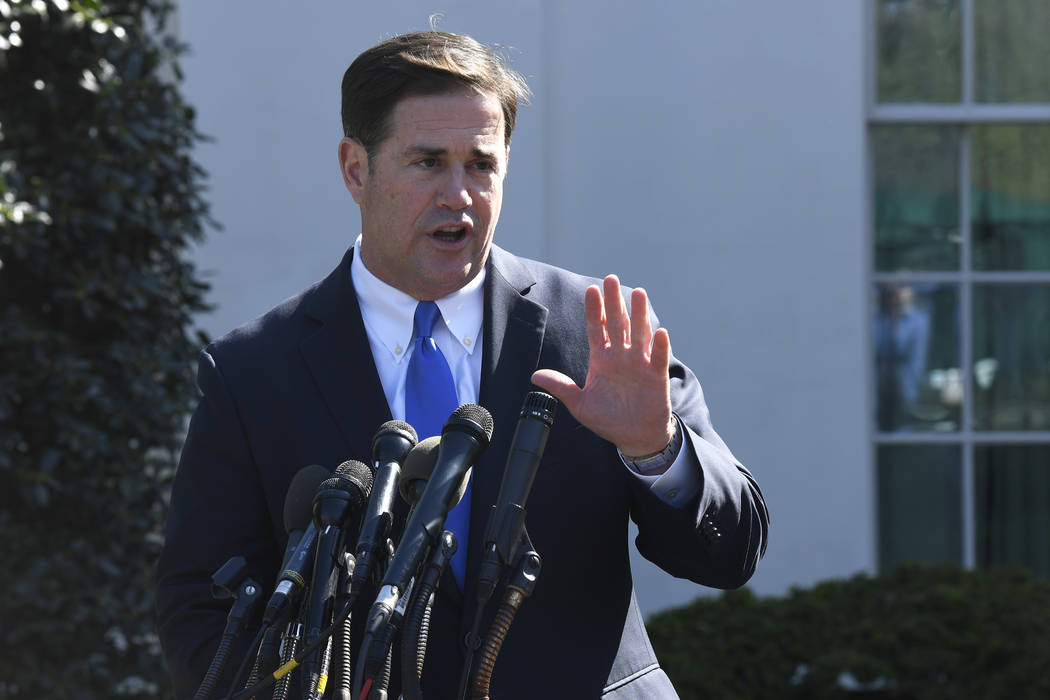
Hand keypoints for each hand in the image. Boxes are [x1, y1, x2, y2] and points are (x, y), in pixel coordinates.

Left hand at [531, 274, 674, 456]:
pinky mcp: (656, 376)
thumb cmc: (608, 419)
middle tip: (611, 279)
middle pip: (618, 324)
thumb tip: (535, 375)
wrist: (633, 437)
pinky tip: (660, 332)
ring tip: (638, 294)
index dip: (594, 310)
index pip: (597, 329)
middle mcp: (621, 356)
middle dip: (615, 302)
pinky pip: (658, 358)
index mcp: (602, 359)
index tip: (591, 290)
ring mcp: (640, 364)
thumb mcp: (580, 404)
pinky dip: (660, 346)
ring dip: (639, 315)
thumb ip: (561, 387)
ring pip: (639, 334)